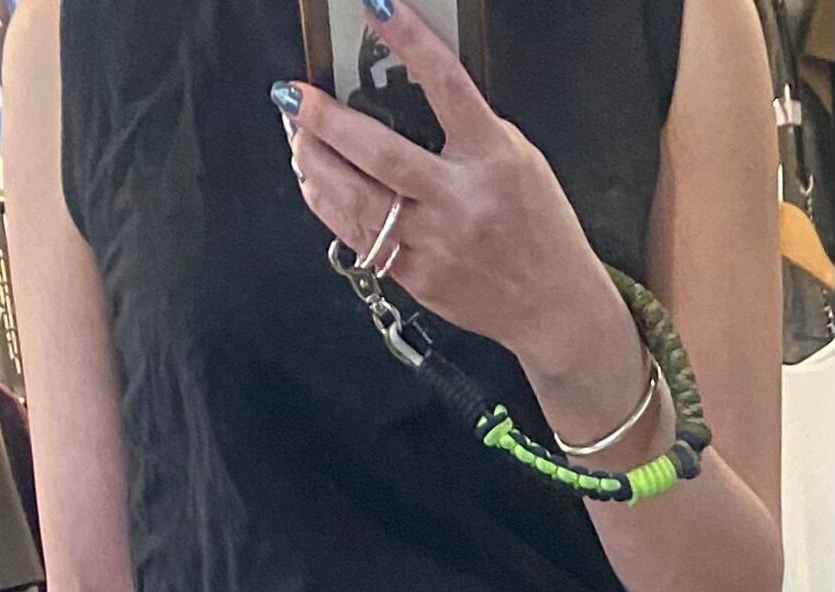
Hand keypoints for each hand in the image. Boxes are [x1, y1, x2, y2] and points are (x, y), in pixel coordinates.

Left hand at [273, 0, 601, 375]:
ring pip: (359, 201)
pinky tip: (314, 182)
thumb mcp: (518, 159)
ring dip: (316, 164)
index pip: (447, 85)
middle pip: (381, 155)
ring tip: (296, 135)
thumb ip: (468, 129)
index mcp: (494, 158)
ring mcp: (436, 244)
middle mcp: (462, 201)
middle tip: (294, 96)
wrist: (552, 305)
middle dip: (327, 122)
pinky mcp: (418, 278)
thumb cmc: (538, 229)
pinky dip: (330, 206)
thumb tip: (411, 95)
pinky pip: (361, 238)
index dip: (409, 41)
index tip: (376, 8)